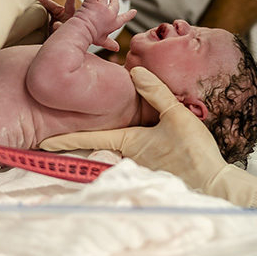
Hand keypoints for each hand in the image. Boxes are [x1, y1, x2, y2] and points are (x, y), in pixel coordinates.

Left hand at [39, 67, 256, 207]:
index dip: (65, 140)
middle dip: (76, 145)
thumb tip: (134, 71)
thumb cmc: (194, 153)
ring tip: (76, 145)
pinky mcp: (150, 172)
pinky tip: (120, 153)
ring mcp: (138, 167)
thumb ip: (156, 93)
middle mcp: (128, 157)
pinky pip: (128, 162)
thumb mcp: (176, 116)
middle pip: (97, 148)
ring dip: (95, 151)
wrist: (213, 184)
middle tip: (52, 142)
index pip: (90, 140)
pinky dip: (116, 157)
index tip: (43, 142)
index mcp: (129, 142)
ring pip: (111, 155)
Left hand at [65, 0, 134, 51]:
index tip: (135, 11)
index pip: (124, 18)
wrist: (82, 32)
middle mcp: (110, 13)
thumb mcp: (102, 41)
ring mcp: (101, 6)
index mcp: (113, 23)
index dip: (130, 15)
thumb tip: (117, 48)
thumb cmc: (91, 37)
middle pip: (115, 3)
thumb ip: (110, 43)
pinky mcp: (92, 2)